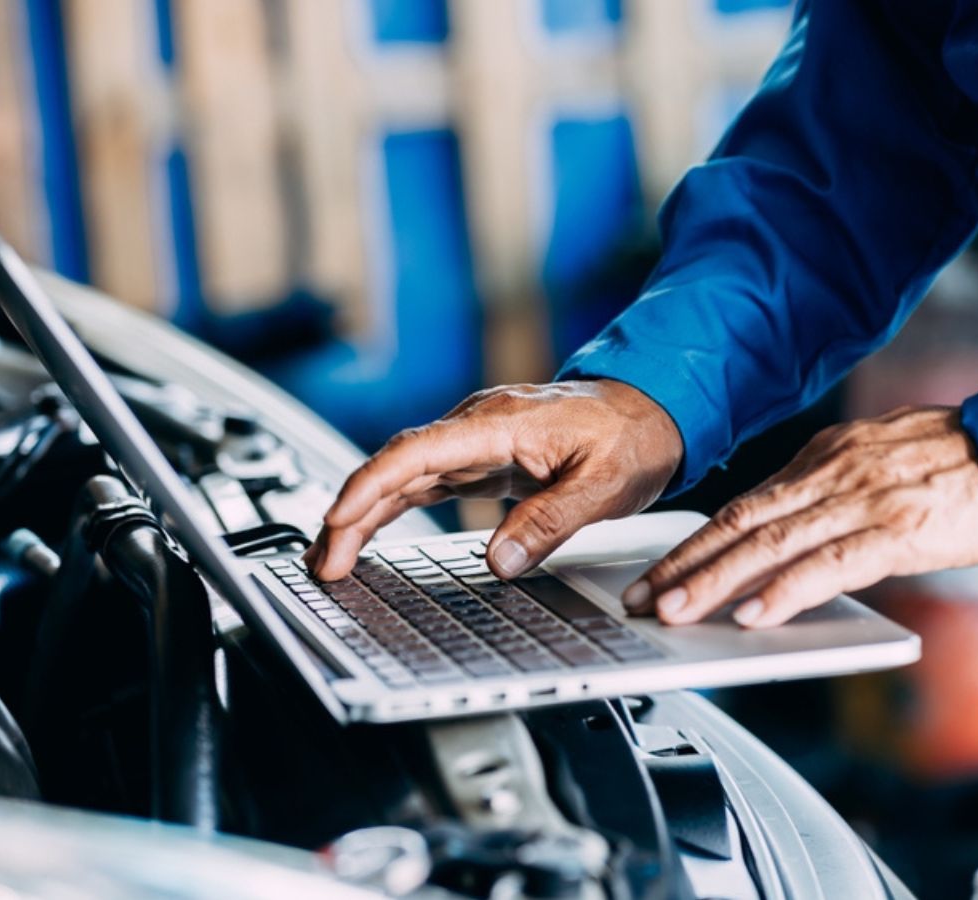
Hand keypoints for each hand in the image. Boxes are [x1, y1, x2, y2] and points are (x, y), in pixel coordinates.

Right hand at [308, 380, 683, 580]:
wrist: (654, 407)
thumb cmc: (633, 436)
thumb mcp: (604, 485)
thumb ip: (549, 522)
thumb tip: (498, 562)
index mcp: (499, 424)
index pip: (416, 452)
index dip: (370, 487)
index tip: (339, 521)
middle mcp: (476, 427)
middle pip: (395, 467)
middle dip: (350, 514)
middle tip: (322, 564)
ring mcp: (475, 442)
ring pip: (402, 476)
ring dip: (362, 515)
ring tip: (330, 559)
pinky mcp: (481, 460)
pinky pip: (423, 483)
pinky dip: (390, 508)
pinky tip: (366, 534)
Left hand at [623, 406, 977, 627]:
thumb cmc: (964, 461)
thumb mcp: (881, 459)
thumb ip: (833, 489)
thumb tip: (791, 526)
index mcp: (825, 455)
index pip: (743, 504)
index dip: (694, 542)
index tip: (658, 571)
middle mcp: (833, 473)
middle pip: (741, 522)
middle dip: (685, 564)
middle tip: (643, 599)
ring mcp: (863, 500)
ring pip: (772, 545)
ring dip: (717, 582)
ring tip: (678, 612)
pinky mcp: (900, 529)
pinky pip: (832, 564)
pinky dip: (788, 590)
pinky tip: (756, 613)